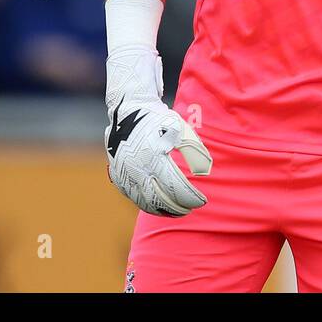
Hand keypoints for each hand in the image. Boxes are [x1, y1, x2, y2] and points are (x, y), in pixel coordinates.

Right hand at [104, 45, 211, 215]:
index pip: (175, 187)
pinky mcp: (118, 175)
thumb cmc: (160, 119)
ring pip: (144, 201)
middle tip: (191, 209)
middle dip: (177, 207)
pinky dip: (147, 204)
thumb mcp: (181, 129)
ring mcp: (125, 173)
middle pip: (159, 199)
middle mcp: (137, 168)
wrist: (128, 110)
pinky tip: (159, 207)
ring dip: (162, 210)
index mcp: (154, 157)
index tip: (202, 201)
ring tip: (178, 211)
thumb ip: (193, 150)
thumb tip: (204, 170)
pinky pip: (132, 196)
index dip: (190, 197)